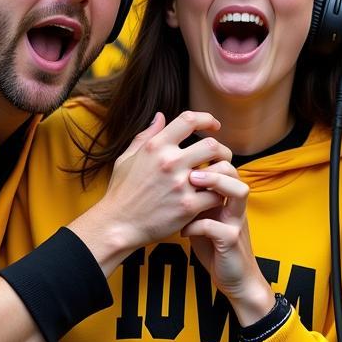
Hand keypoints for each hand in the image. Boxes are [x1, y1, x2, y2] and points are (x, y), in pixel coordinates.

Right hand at [99, 111, 233, 251]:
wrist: (117, 225)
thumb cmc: (121, 192)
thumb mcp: (127, 158)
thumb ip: (146, 135)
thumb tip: (160, 115)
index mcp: (156, 147)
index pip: (188, 120)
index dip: (206, 119)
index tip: (214, 126)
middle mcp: (169, 162)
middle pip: (212, 145)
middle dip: (222, 149)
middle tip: (222, 157)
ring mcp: (180, 184)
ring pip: (219, 169)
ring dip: (225, 171)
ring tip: (222, 176)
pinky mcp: (188, 206)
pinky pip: (217, 195)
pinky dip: (219, 195)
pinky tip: (214, 197)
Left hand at [182, 164, 274, 326]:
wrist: (236, 278)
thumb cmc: (215, 246)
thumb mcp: (203, 218)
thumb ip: (194, 200)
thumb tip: (171, 181)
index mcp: (227, 198)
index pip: (223, 165)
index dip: (207, 157)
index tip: (183, 157)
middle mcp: (235, 205)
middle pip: (234, 171)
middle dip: (212, 164)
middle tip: (188, 168)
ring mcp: (236, 222)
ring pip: (239, 191)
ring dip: (215, 183)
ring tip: (192, 184)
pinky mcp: (232, 241)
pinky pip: (217, 227)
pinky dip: (196, 226)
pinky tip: (182, 231)